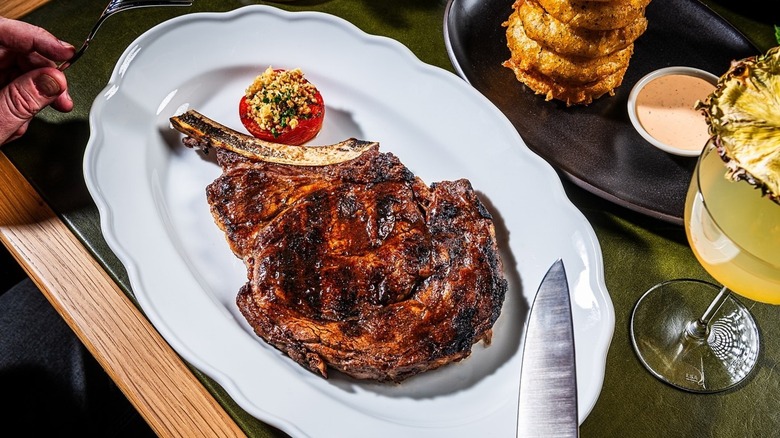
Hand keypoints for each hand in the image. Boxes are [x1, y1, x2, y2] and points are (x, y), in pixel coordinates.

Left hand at [0, 17, 74, 144]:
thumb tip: (53, 80)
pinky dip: (19, 104)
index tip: (65, 54)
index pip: (3, 33)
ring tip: (44, 111)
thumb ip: (23, 99)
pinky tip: (20, 120)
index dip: (39, 40)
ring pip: (13, 71)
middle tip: (61, 91)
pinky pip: (6, 87)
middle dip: (43, 71)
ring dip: (34, 93)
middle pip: (13, 52)